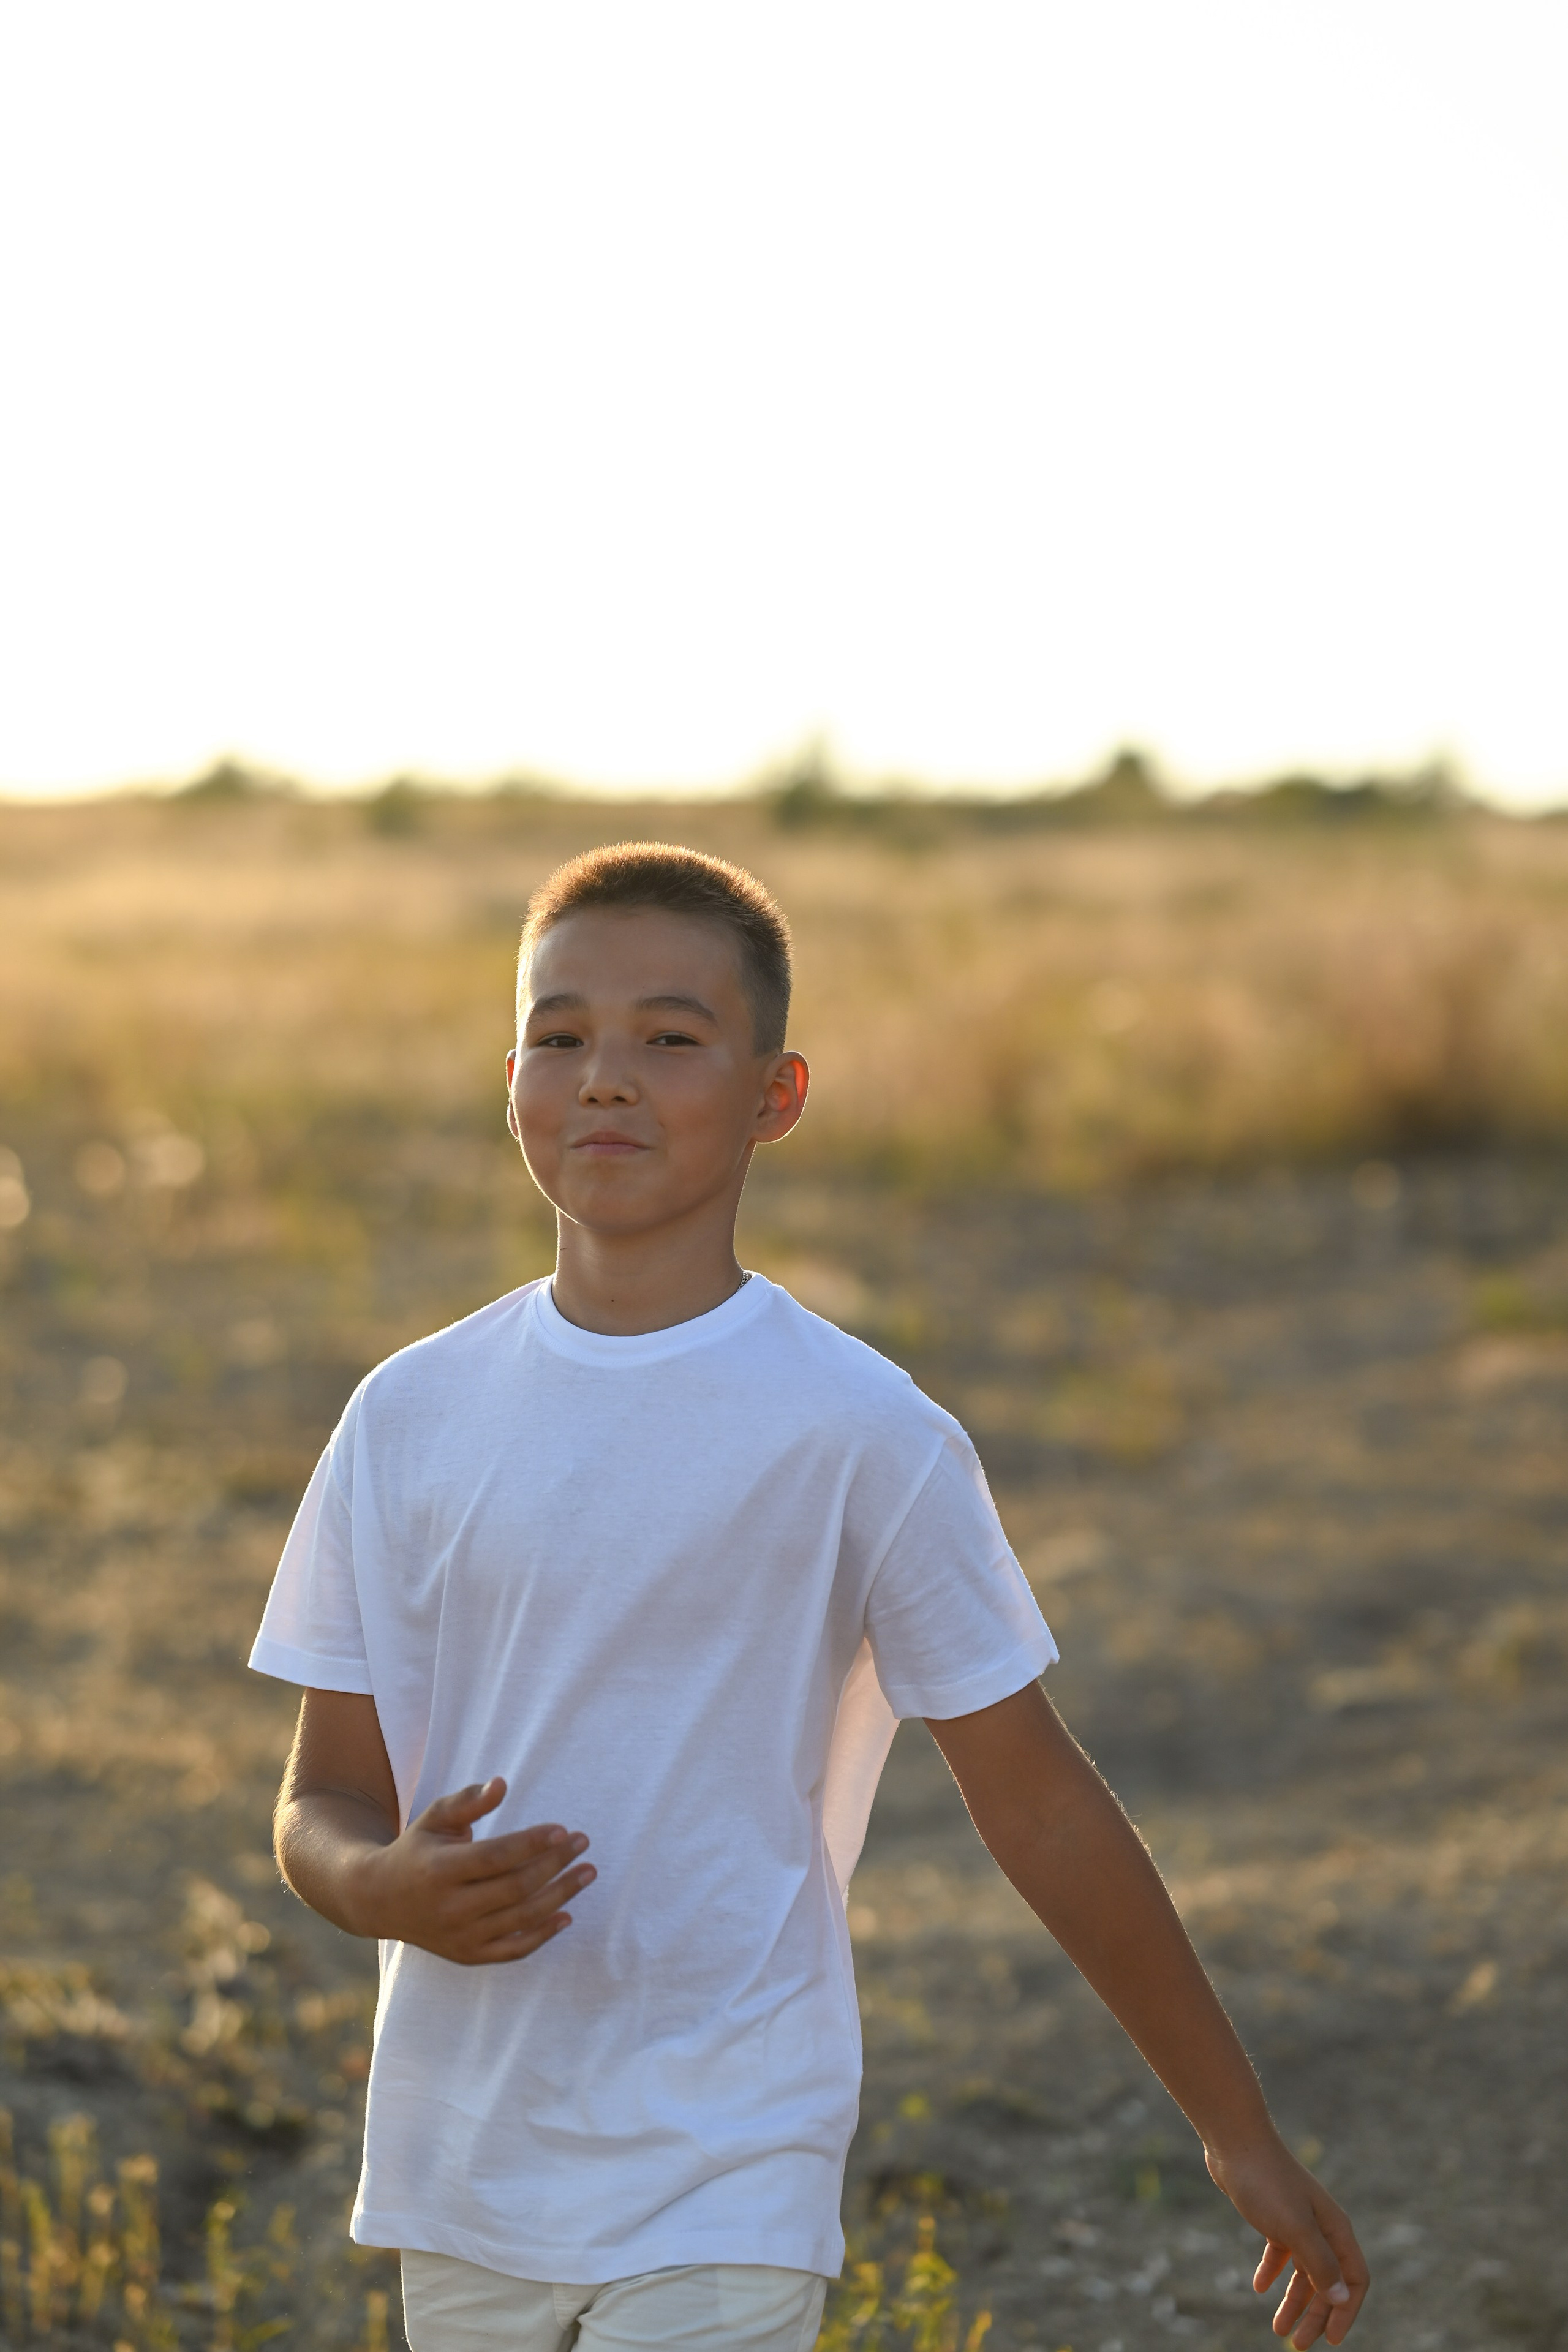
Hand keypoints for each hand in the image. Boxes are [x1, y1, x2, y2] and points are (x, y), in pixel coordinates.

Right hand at [355, 1776, 593, 1964]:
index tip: (564, 1829)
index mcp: (440, 1870)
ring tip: (587, 1873)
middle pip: (515, 1888)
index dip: (532, 1843)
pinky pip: (513, 1950)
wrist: (379, 1900)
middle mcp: (450, 1908)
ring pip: (521, 1919)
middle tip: (583, 1843)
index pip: (496, 1858)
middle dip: (555, 1864)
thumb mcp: (435, 1817)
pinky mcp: (468, 1955)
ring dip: (561, 1896)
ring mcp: (460, 1936)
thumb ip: (469, 1801)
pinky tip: (566, 1915)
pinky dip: (543, 1935)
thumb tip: (502, 1783)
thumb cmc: (416, 1849)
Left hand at [1206, 2132, 1368, 2346]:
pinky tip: (1259, 2287)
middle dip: (1315, 2315)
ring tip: (1278, 2330)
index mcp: (1335, 2229)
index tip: (1332, 2341)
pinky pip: (1279, 2252)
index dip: (1346, 2311)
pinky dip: (1271, 2272)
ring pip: (1301, 2271)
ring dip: (1292, 2301)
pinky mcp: (1273, 2215)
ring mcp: (1297, 2220)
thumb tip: (1341, 2298)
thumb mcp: (1295, 2229)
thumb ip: (1320, 2264)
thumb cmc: (1267, 2183)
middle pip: (1326, 2282)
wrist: (1234, 2142)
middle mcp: (1321, 2227)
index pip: (1354, 2279)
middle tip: (1297, 2345)